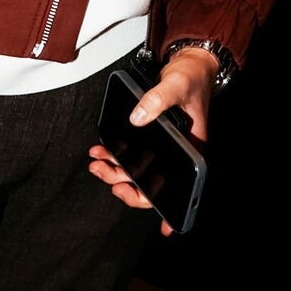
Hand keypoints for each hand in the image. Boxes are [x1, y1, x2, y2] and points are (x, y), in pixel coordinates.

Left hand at [86, 48, 216, 235]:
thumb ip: (157, 100)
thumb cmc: (192, 77)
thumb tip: (136, 119)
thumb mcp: (176, 85)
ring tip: (97, 160)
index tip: (167, 227)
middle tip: (104, 171)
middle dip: (126, 183)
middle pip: (152, 183)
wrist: (189, 64)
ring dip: (115, 171)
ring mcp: (164, 148)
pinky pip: (132, 157)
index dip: (173, 207)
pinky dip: (116, 158)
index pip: (184, 184)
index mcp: (192, 147)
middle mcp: (178, 152)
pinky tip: (103, 153)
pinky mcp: (152, 140)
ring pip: (138, 172)